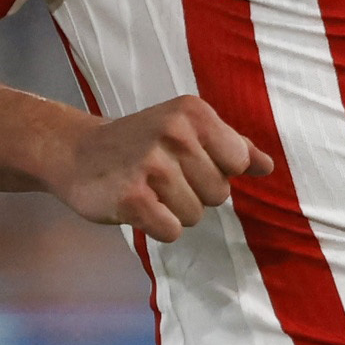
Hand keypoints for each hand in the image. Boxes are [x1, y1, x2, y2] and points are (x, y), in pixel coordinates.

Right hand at [49, 96, 270, 240]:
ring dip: (173, 211)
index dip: (217, 171)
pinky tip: (138, 206)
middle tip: (161, 177)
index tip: (187, 161)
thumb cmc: (140, 143)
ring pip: (196, 215)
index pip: (238, 163)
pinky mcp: (132, 197)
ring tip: (148, 189)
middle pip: (219, 193)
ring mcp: (151, 165)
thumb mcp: (185, 130)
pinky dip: (157, 227)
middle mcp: (174, 133)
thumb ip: (231, 146)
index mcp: (193, 112)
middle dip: (194, 194)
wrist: (76, 154)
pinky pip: (171, 231)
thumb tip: (267, 166)